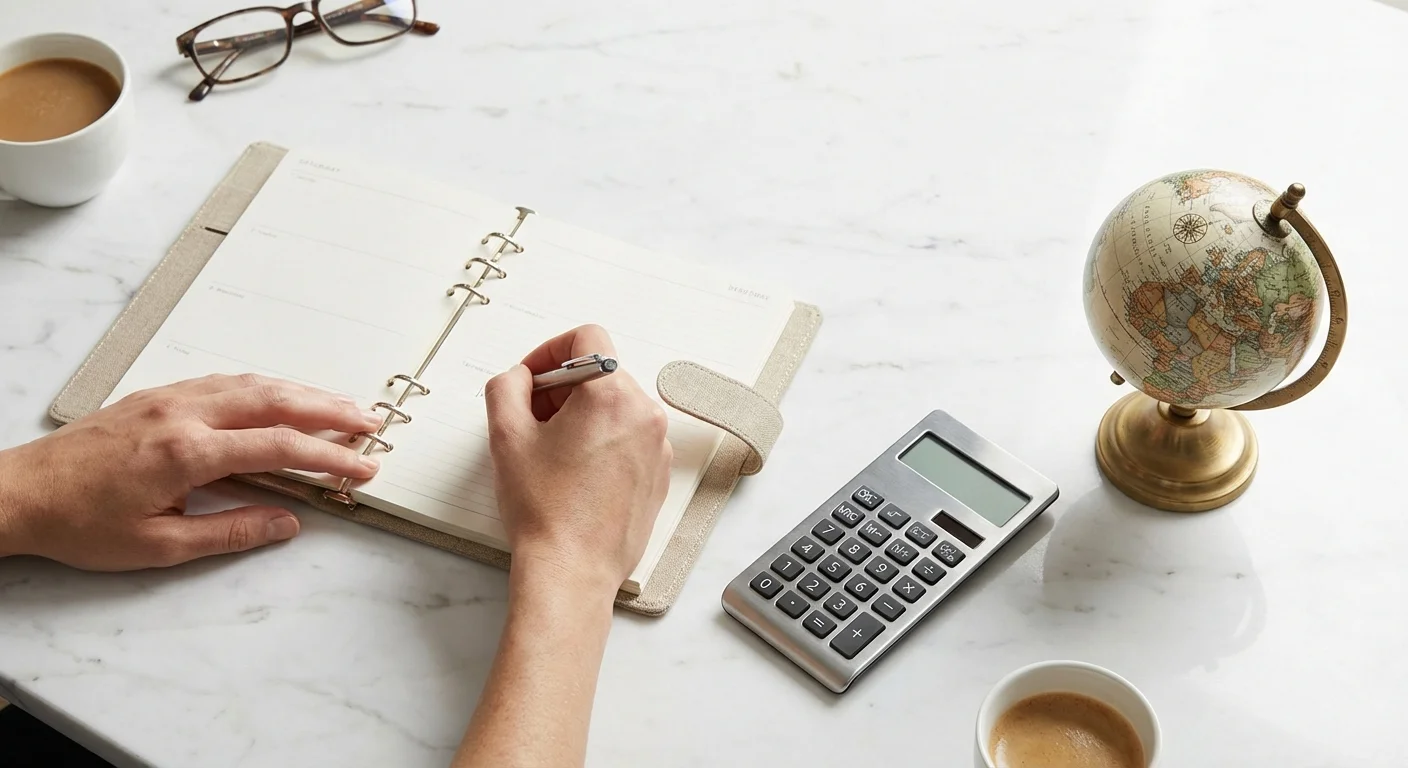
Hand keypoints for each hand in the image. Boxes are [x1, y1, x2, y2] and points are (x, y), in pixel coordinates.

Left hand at [0, 374, 382, 569]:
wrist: (18, 493)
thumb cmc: (78, 522)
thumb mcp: (158, 545)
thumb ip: (230, 532)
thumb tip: (285, 523)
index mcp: (187, 452)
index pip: (280, 446)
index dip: (330, 457)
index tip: (361, 467)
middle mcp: (183, 414)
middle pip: (276, 400)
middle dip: (330, 409)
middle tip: (370, 421)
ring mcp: (169, 398)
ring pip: (253, 383)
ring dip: (303, 392)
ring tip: (339, 405)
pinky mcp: (157, 396)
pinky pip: (225, 380)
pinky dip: (265, 386)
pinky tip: (280, 395)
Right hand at [483, 324, 672, 594]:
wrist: (572, 570)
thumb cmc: (544, 511)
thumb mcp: (506, 436)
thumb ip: (507, 386)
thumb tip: (521, 377)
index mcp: (611, 395)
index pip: (587, 338)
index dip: (551, 351)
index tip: (532, 378)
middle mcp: (644, 414)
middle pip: (601, 374)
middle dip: (562, 388)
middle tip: (531, 419)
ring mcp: (657, 445)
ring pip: (616, 406)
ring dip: (582, 415)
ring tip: (551, 451)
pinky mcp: (659, 473)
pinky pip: (630, 438)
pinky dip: (603, 441)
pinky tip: (575, 473)